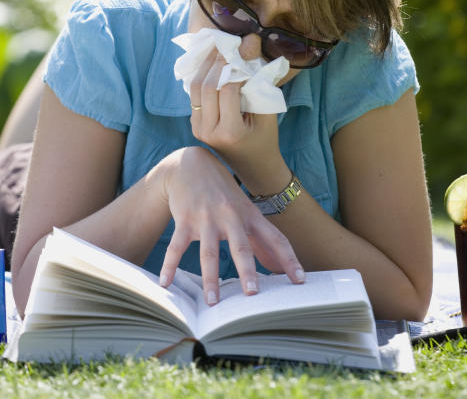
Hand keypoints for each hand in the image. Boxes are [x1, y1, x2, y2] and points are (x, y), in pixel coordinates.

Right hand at [156, 146, 304, 304]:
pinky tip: (166, 283)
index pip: (275, 239)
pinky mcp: (185, 219)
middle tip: (252, 293)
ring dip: (210, 278)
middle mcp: (231, 217)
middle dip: (247, 270)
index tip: (300, 280)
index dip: (289, 259)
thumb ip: (262, 241)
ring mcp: (206, 218)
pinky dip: (170, 265)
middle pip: (241, 247)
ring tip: (212, 302)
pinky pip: (176, 247)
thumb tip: (279, 268)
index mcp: (251, 216)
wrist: (191, 165)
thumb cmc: (223, 194)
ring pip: (209, 252)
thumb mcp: (246, 212)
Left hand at [188, 52, 285, 185]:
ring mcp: (198, 129)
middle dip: (216, 62)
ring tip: (217, 49)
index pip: (226, 90)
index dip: (234, 69)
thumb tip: (250, 51)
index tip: (242, 54)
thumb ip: (260, 86)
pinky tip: (211, 65)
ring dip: (205, 67)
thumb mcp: (268, 114)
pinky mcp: (194, 125)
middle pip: (206, 87)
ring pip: (195, 89)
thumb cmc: (266, 140)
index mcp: (230, 132)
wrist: (254, 166)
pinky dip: (202, 77)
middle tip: (226, 45)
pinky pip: (194, 96)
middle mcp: (208, 132)